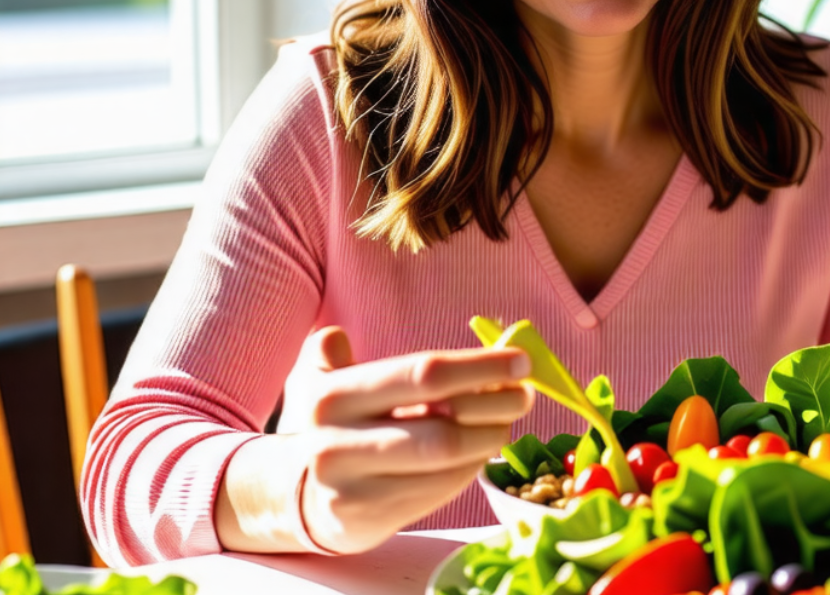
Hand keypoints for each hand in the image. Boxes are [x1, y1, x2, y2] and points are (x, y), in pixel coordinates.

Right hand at [217, 326, 532, 554]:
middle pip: (443, 423)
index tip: (520, 361)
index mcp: (335, 394)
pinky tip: (479, 451)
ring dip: (489, 439)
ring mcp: (353, 485)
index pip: (423, 373)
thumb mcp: (321, 376)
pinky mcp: (369, 517)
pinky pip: (439, 491)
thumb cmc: (328, 423)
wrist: (288, 493)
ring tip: (506, 422)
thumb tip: (371, 329)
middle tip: (525, 395)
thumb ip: (350, 347)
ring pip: (446, 460)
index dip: (480, 366)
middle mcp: (338, 441)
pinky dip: (470, 469)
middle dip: (495, 405)